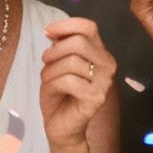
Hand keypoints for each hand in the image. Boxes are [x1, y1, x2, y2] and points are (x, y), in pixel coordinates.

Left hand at [39, 18, 114, 146]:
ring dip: (50, 70)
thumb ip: (60, 45)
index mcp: (100, 52)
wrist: (62, 127)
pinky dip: (52, 84)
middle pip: (79, 42)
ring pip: (71, 62)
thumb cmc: (60, 94)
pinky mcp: (96, 98)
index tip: (48, 33)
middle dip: (55, 50)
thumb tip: (52, 31)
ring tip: (48, 79)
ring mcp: (104, 82)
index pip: (88, 26)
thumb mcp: (57, 63)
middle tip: (45, 61)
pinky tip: (52, 90)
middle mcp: (107, 65)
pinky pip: (69, 81)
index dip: (65, 25)